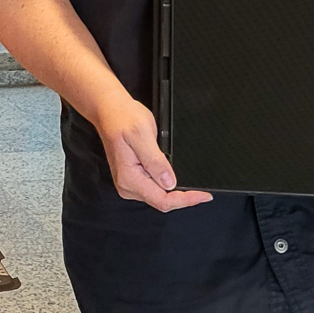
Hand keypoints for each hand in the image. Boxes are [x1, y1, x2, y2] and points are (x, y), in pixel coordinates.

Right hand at [91, 95, 211, 213]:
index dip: (185, 200)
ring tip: (192, 186)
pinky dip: (168, 187)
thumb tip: (169, 183)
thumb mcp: (142, 135)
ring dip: (176, 193)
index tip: (204, 195)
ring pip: (159, 197)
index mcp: (129, 178)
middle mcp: (127, 185)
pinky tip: (176, 178)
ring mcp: (129, 183)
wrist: (109, 110)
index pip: (162, 200)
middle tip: (203, 192)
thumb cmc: (123, 118)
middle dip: (183, 198)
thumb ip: (155, 161)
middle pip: (161, 202)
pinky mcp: (132, 178)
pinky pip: (154, 189)